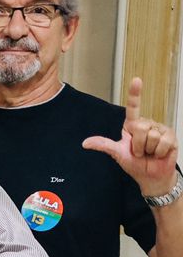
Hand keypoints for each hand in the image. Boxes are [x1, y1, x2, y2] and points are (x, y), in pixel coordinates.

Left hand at [82, 78, 178, 197]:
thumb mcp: (117, 153)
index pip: (134, 107)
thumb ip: (104, 145)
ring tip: (149, 153)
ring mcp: (160, 129)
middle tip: (139, 152)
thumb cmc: (135, 163)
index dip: (135, 94)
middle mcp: (147, 124)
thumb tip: (85, 143)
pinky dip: (158, 152)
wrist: (151, 176)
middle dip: (137, 145)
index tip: (136, 80)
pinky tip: (159, 154)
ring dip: (148, 150)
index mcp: (133, 126)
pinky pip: (162, 142)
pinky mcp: (171, 136)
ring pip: (151, 136)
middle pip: (139, 128)